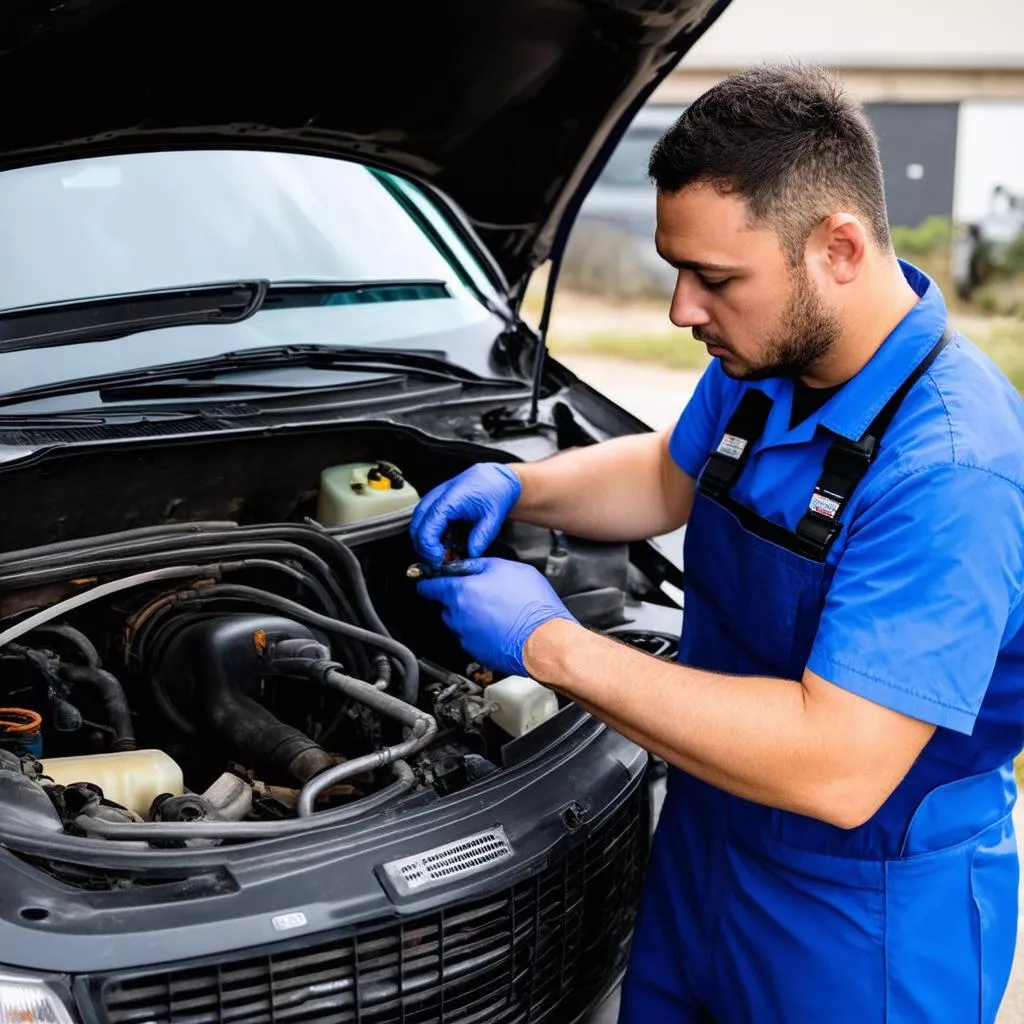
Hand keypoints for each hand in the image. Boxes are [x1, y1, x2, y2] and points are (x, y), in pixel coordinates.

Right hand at [410, 463, 521, 565]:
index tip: (439, 562)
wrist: (495, 477)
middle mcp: (436, 497)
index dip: (429, 550)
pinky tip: (443, 543)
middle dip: (424, 550)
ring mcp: (433, 499)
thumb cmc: (494, 491)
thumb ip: (481, 538)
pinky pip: (423, 521)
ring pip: (416, 525)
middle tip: (439, 562)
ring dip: (425, 543)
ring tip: (442, 553)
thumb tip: (470, 555)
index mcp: (449, 500)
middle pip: (415, 529)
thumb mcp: (493, 518)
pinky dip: (429, 535)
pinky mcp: (434, 502)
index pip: (426, 530)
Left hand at [416, 558, 576, 675]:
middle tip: (484, 594)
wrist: (546, 639)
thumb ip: (480, 564)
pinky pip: (472, 638)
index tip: (428, 581)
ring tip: (497, 611)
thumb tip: (466, 565)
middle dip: (459, 598)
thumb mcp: (507, 568)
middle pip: (447, 605)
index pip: (430, 586)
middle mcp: (458, 616)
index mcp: (461, 592)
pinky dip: (481, 633)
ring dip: (471, 616)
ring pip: (459, 622)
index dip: (429, 581)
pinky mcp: (477, 653)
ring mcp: (466, 637)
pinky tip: (501, 626)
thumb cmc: (532, 605)